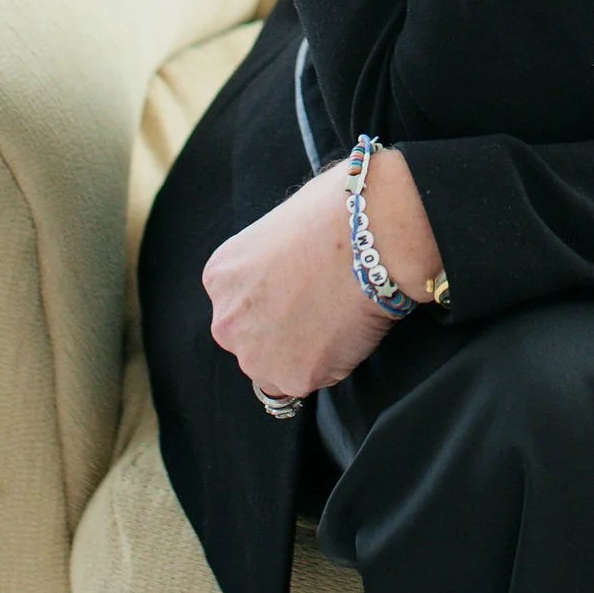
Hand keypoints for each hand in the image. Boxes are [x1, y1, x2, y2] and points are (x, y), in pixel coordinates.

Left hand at [202, 160, 397, 402]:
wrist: (373, 233)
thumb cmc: (336, 212)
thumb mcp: (279, 225)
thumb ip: (267, 259)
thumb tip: (287, 263)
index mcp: (221, 277)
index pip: (239, 304)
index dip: (273, 298)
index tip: (298, 289)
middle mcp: (227, 321)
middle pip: (251, 340)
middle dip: (280, 330)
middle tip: (319, 307)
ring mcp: (258, 355)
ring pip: (277, 368)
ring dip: (302, 353)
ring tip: (336, 319)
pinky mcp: (296, 378)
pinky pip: (312, 380)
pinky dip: (330, 364)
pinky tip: (348, 330)